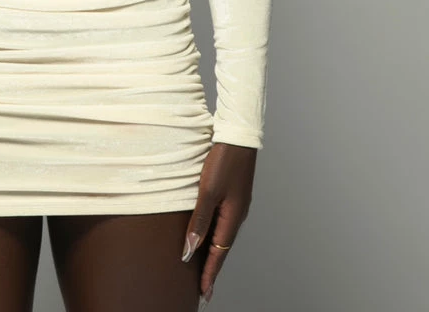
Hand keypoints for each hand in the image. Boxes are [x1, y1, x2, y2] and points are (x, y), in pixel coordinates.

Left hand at [181, 142, 256, 307]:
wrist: (239, 136)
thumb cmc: (223, 161)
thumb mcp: (207, 191)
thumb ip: (199, 221)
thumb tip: (189, 250)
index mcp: (232, 218)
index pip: (218, 254)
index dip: (209, 274)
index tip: (203, 293)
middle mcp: (237, 215)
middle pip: (222, 248)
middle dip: (212, 268)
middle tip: (203, 287)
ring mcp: (237, 205)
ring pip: (222, 235)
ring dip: (213, 252)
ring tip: (203, 266)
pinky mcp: (234, 196)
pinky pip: (223, 222)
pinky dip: (214, 235)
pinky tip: (208, 235)